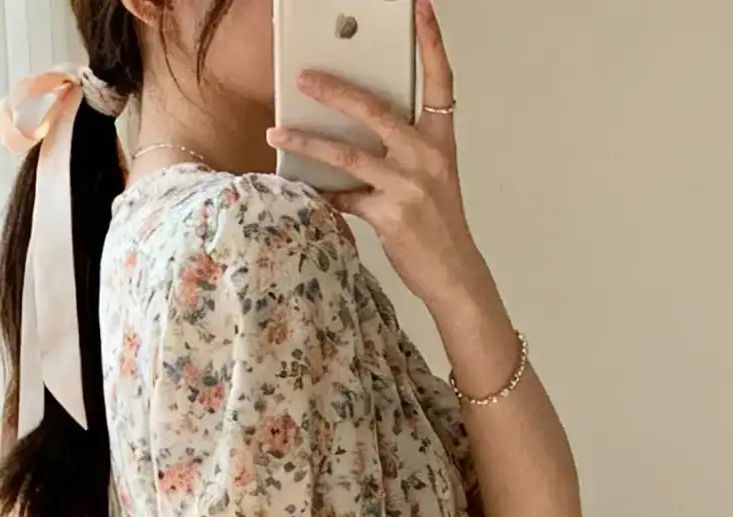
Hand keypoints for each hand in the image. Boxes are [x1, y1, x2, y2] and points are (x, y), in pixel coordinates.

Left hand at [268, 0, 484, 314]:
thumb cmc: (440, 225)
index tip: (421, 7)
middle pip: (374, 110)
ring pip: (347, 154)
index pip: (440, 80)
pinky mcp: (390, 215)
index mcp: (440, 139)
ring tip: (277, 130)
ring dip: (307, 141)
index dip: (432, 41)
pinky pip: (344, 197)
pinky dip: (322, 193)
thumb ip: (402, 150)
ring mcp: (408, 185)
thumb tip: (356, 133)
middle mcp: (426, 156)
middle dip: (334, 90)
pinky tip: (302, 186)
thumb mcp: (432, 176)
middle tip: (303, 76)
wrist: (455, 274)